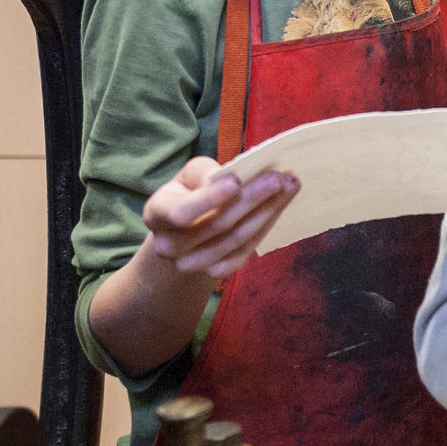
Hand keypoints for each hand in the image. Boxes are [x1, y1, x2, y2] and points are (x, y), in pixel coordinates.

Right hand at [142, 156, 298, 279]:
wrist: (185, 231)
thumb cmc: (191, 192)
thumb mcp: (190, 176)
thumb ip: (208, 172)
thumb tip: (240, 173)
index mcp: (156, 215)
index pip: (182, 211)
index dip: (210, 198)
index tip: (237, 180)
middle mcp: (169, 245)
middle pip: (218, 224)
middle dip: (253, 198)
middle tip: (280, 177)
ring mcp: (191, 264)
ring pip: (237, 239)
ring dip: (268, 211)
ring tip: (290, 187)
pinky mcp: (214, 272)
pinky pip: (245, 252)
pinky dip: (266, 227)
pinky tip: (280, 206)